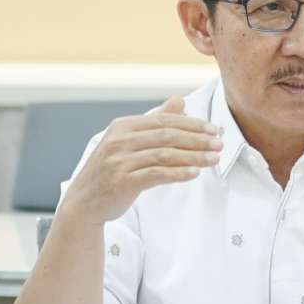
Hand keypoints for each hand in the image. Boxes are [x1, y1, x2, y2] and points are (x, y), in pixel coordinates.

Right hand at [57, 96, 221, 224]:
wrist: (84, 202)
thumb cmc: (110, 170)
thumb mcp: (129, 142)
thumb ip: (155, 121)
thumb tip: (179, 101)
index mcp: (122, 126)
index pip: (164, 121)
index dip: (192, 124)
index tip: (213, 129)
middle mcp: (119, 141)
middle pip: (167, 136)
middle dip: (197, 139)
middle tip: (219, 143)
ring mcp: (119, 161)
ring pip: (165, 155)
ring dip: (194, 157)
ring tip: (214, 159)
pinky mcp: (122, 182)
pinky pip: (157, 175)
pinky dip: (178, 173)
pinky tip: (194, 173)